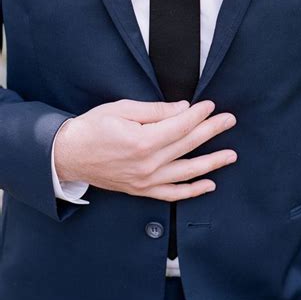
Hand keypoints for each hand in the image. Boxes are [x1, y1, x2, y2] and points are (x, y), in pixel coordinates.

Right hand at [54, 98, 236, 200]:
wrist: (69, 155)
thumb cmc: (93, 127)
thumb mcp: (122, 109)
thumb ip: (155, 111)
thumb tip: (183, 108)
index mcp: (143, 141)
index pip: (181, 126)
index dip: (199, 114)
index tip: (212, 105)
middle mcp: (148, 164)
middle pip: (188, 145)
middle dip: (212, 131)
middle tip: (230, 120)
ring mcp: (146, 181)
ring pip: (187, 172)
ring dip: (212, 163)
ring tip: (231, 155)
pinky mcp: (142, 191)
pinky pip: (172, 194)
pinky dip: (192, 191)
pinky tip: (209, 184)